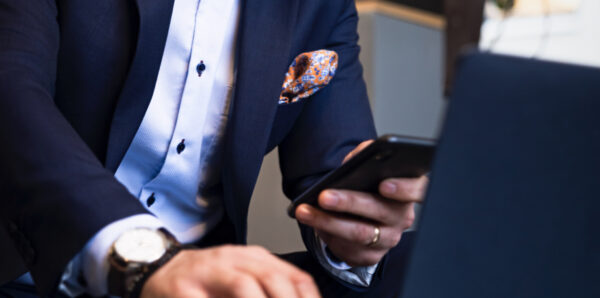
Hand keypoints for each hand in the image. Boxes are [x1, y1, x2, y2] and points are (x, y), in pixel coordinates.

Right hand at [141, 245, 319, 297]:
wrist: (160, 269)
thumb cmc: (207, 278)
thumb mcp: (244, 277)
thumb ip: (269, 288)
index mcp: (255, 259)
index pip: (295, 276)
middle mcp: (235, 260)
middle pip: (272, 279)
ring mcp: (208, 271)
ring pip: (243, 285)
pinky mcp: (183, 288)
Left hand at [295, 140, 427, 266]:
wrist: (360, 213)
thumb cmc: (366, 185)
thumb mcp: (367, 166)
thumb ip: (365, 155)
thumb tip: (356, 155)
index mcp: (409, 190)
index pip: (418, 190)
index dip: (404, 188)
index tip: (383, 184)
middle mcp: (402, 216)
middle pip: (379, 211)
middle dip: (348, 202)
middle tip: (324, 196)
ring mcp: (389, 239)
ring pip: (359, 233)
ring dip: (328, 221)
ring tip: (305, 210)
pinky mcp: (372, 256)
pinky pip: (349, 250)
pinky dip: (327, 236)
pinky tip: (313, 224)